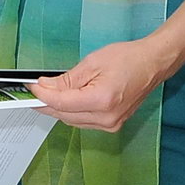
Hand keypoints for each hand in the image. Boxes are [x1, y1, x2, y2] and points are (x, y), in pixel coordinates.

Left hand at [29, 38, 171, 132]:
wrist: (152, 64)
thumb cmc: (129, 59)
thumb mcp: (92, 62)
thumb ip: (67, 79)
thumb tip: (46, 87)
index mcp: (102, 100)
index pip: (62, 103)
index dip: (42, 95)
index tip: (32, 88)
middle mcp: (107, 118)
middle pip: (64, 115)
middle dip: (47, 102)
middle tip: (35, 90)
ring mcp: (110, 124)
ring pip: (71, 121)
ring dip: (58, 108)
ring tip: (48, 93)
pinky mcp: (112, 125)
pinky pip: (83, 122)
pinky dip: (71, 112)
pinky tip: (66, 100)